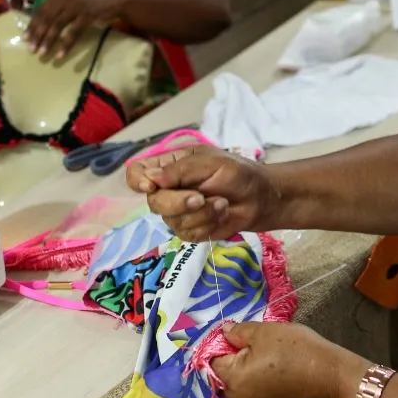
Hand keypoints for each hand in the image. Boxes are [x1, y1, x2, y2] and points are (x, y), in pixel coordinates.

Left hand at [25, 0, 119, 60]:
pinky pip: (73, 33)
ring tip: (42, 53)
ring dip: (48, 41)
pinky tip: (60, 55)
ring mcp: (76, 6)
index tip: (25, 38)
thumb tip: (39, 27)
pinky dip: (65, 45)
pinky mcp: (87, 15)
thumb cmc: (90, 4)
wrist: (114, 0)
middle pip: (47, 18)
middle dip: (38, 35)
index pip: (41, 11)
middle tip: (31, 49)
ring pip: (57, 25)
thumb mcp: (71, 3)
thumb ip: (57, 10)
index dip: (33, 25)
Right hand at [126, 145, 275, 240]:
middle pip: (153, 202)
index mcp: (168, 167)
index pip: (137, 173)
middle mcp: (167, 190)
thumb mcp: (210, 163)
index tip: (152, 187)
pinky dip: (208, 224)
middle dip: (179, 203)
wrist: (260, 198)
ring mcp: (177, 212)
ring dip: (201, 214)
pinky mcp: (189, 231)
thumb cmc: (237, 173)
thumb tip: (151, 180)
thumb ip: (180, 170)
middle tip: (202, 198)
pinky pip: (188, 234)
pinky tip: (221, 213)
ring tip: (221, 202)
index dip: (138, 181)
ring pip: (172, 221)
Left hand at [209, 322, 368, 397]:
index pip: (213, 359)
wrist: (332, 378)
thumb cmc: (297, 351)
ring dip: (248, 368)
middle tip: (256, 341)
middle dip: (235, 357)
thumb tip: (224, 332)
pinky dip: (260, 380)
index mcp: (233, 380)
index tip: (238, 332)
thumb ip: (239, 332)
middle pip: (226, 374)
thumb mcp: (265, 332)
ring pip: (242, 383)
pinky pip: (256, 392)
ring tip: (269, 353)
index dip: (222, 343)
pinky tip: (277, 368)